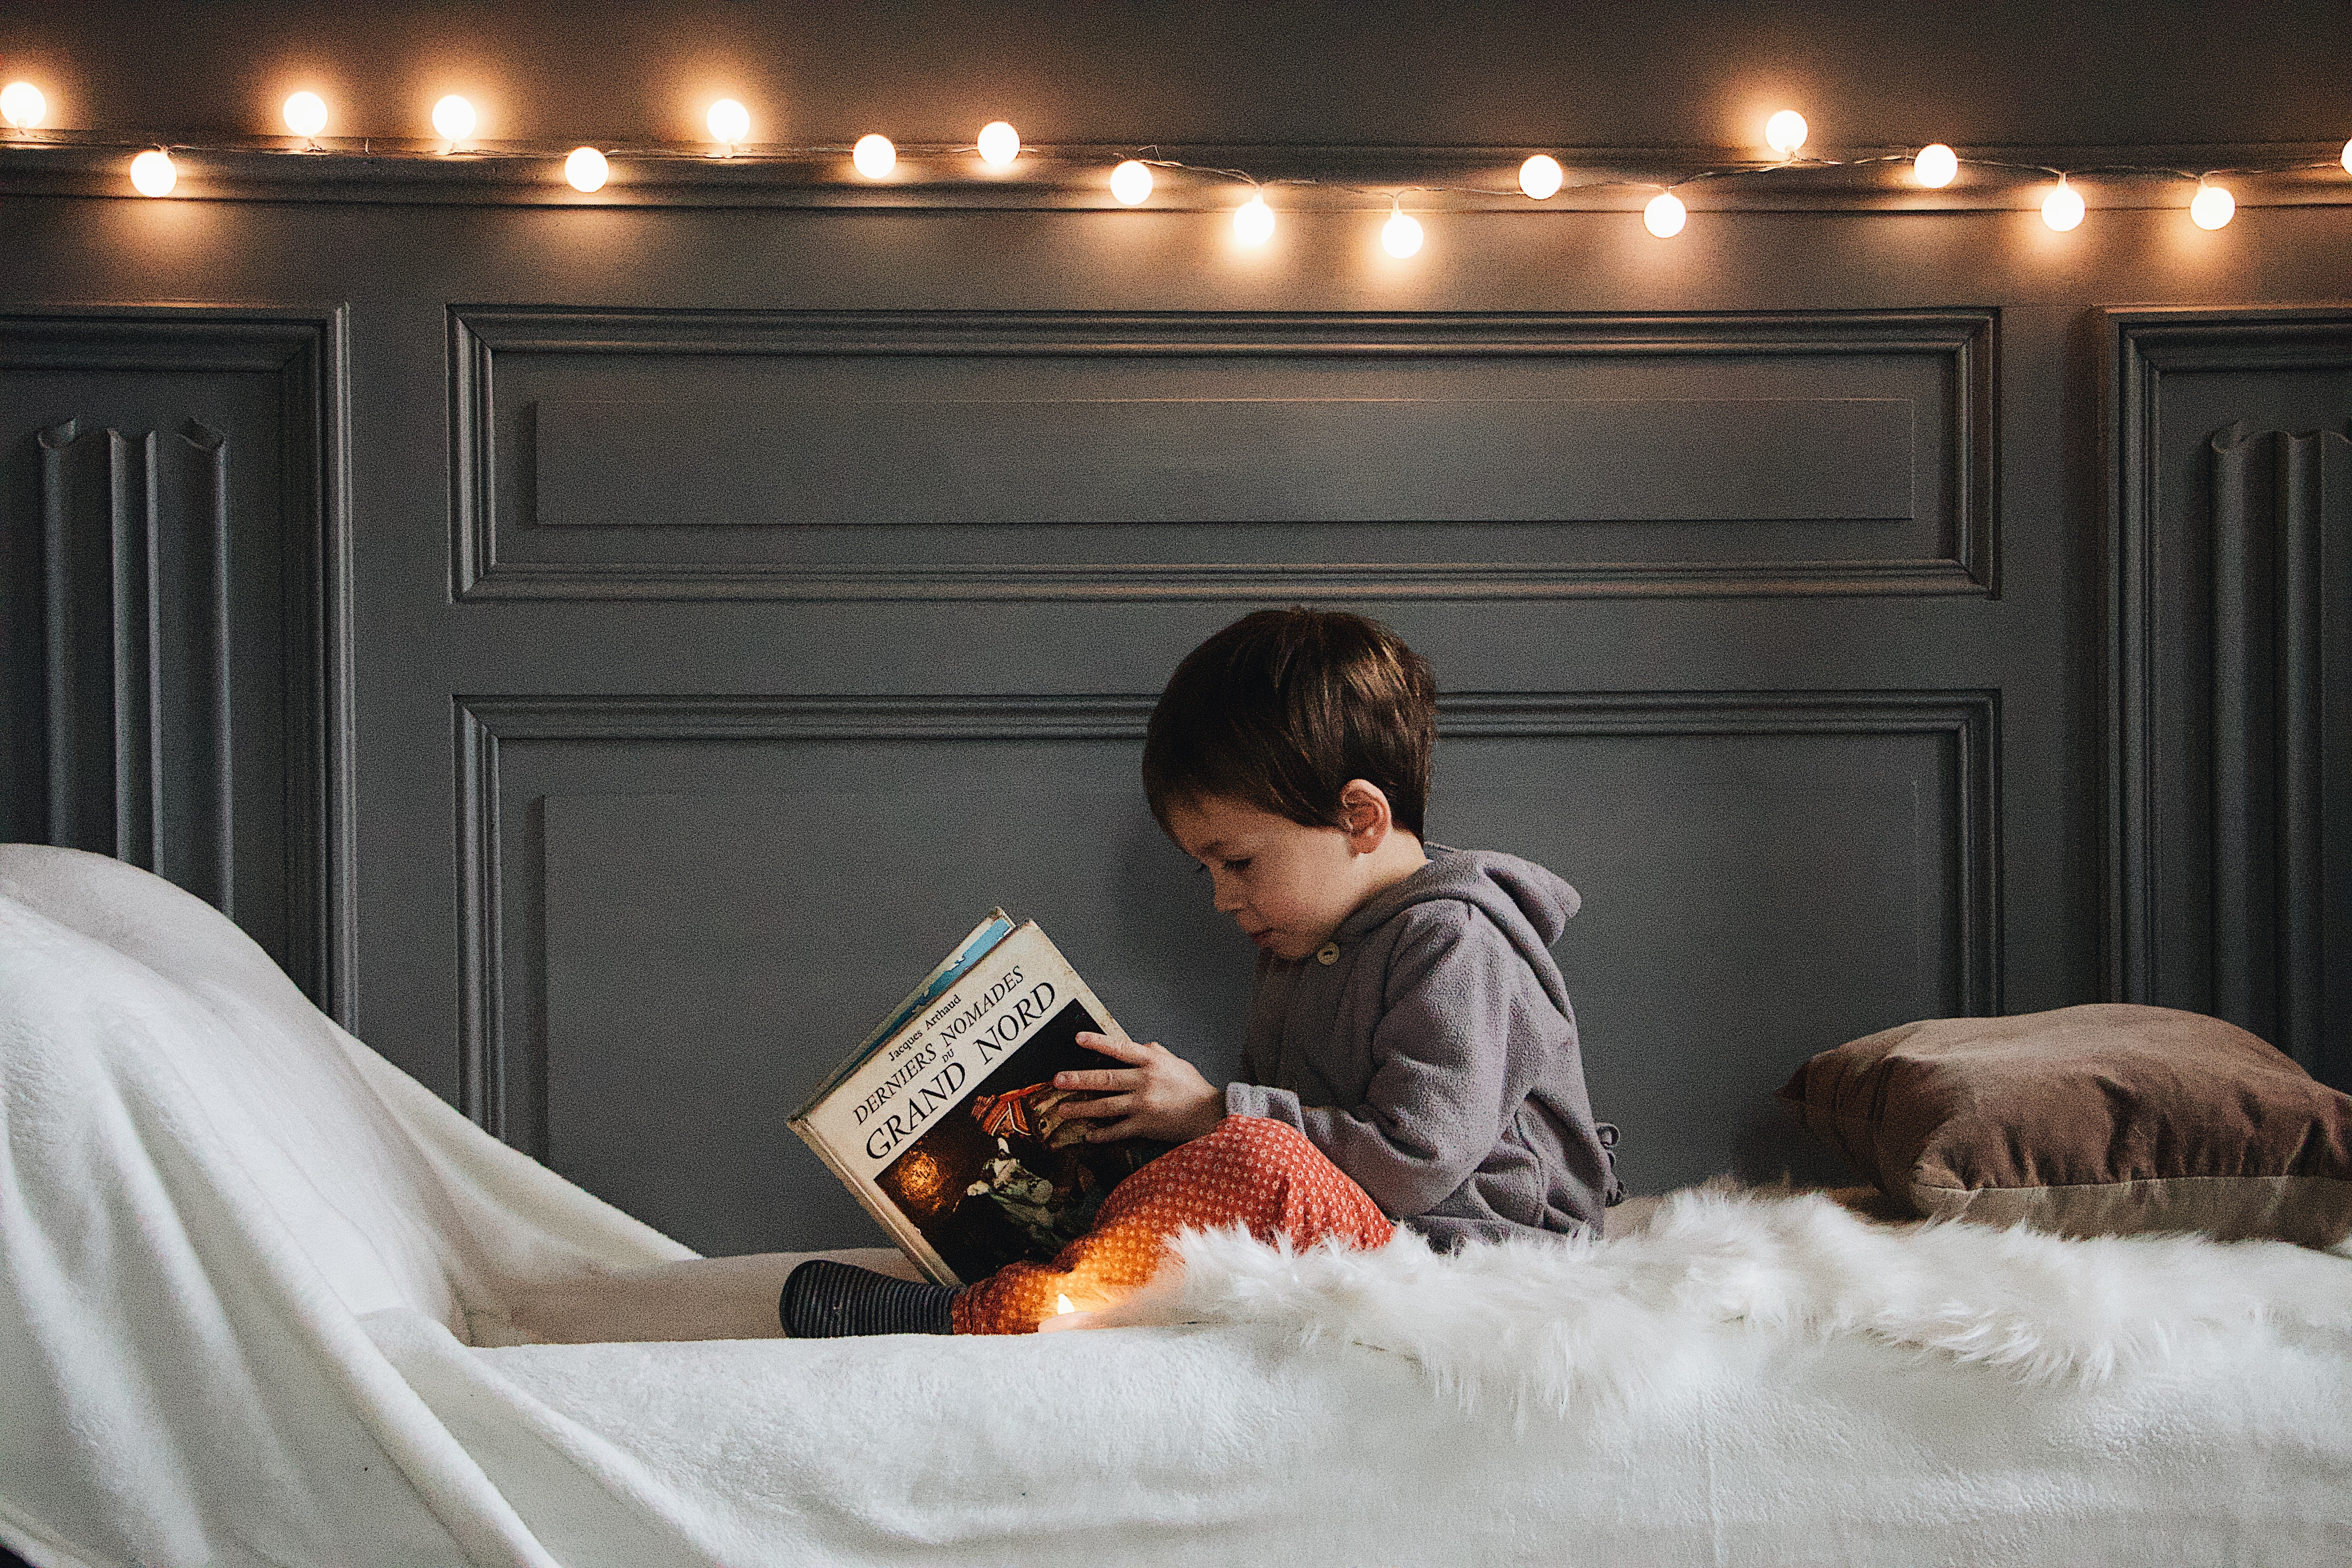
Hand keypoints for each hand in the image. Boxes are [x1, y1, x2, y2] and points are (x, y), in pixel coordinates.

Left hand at [1055, 1032, 1224, 1143]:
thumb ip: (1155, 1052)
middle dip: (1078, 1079)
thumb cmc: (1192, 1086)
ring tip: (1063, 1109)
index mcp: (1152, 1061)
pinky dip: (1102, 1134)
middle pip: (1105, 1079)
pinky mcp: (1145, 1125)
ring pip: (1106, 1106)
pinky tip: (1088, 1135)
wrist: (1210, 1113)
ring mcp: (1144, 1105)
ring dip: (1082, 1108)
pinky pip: (1118, 1130)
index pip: (1120, 1048)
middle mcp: (1145, 1081)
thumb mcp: (1175, 1061)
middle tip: (1057, 1080)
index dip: (1098, 1043)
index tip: (1077, 1039)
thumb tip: (1138, 1044)